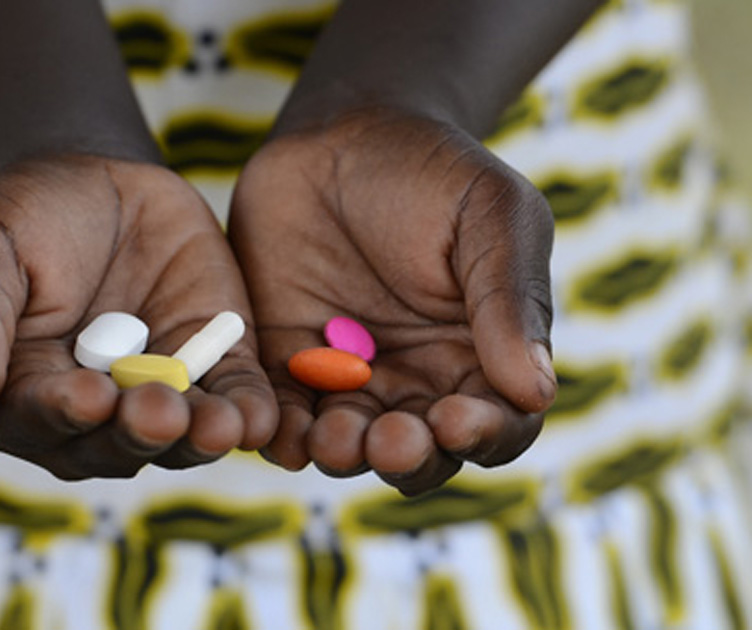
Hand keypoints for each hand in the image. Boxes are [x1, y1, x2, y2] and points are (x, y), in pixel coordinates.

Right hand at [0, 154, 275, 478]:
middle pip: (112, 442)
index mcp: (19, 392)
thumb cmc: (19, 214)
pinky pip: (233, 400)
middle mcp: (89, 410)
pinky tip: (261, 418)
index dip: (63, 412)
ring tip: (220, 427)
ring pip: (177, 436)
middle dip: (138, 431)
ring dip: (199, 437)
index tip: (88, 396)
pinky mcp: (211, 367)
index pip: (36, 419)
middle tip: (160, 413)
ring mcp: (154, 392)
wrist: (92, 172)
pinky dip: (249, 414)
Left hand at [228, 107, 556, 493]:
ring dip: (342, 452)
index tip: (456, 420)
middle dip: (406, 456)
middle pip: (419, 452)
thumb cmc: (435, 171)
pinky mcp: (282, 364)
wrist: (340, 134)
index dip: (482, 436)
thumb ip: (511, 298)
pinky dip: (280, 432)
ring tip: (333, 437)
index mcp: (481, 359)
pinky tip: (277, 430)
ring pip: (348, 444)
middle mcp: (415, 383)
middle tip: (389, 439)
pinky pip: (282, 413)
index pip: (496, 425)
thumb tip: (535, 391)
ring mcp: (345, 379)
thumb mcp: (493, 215)